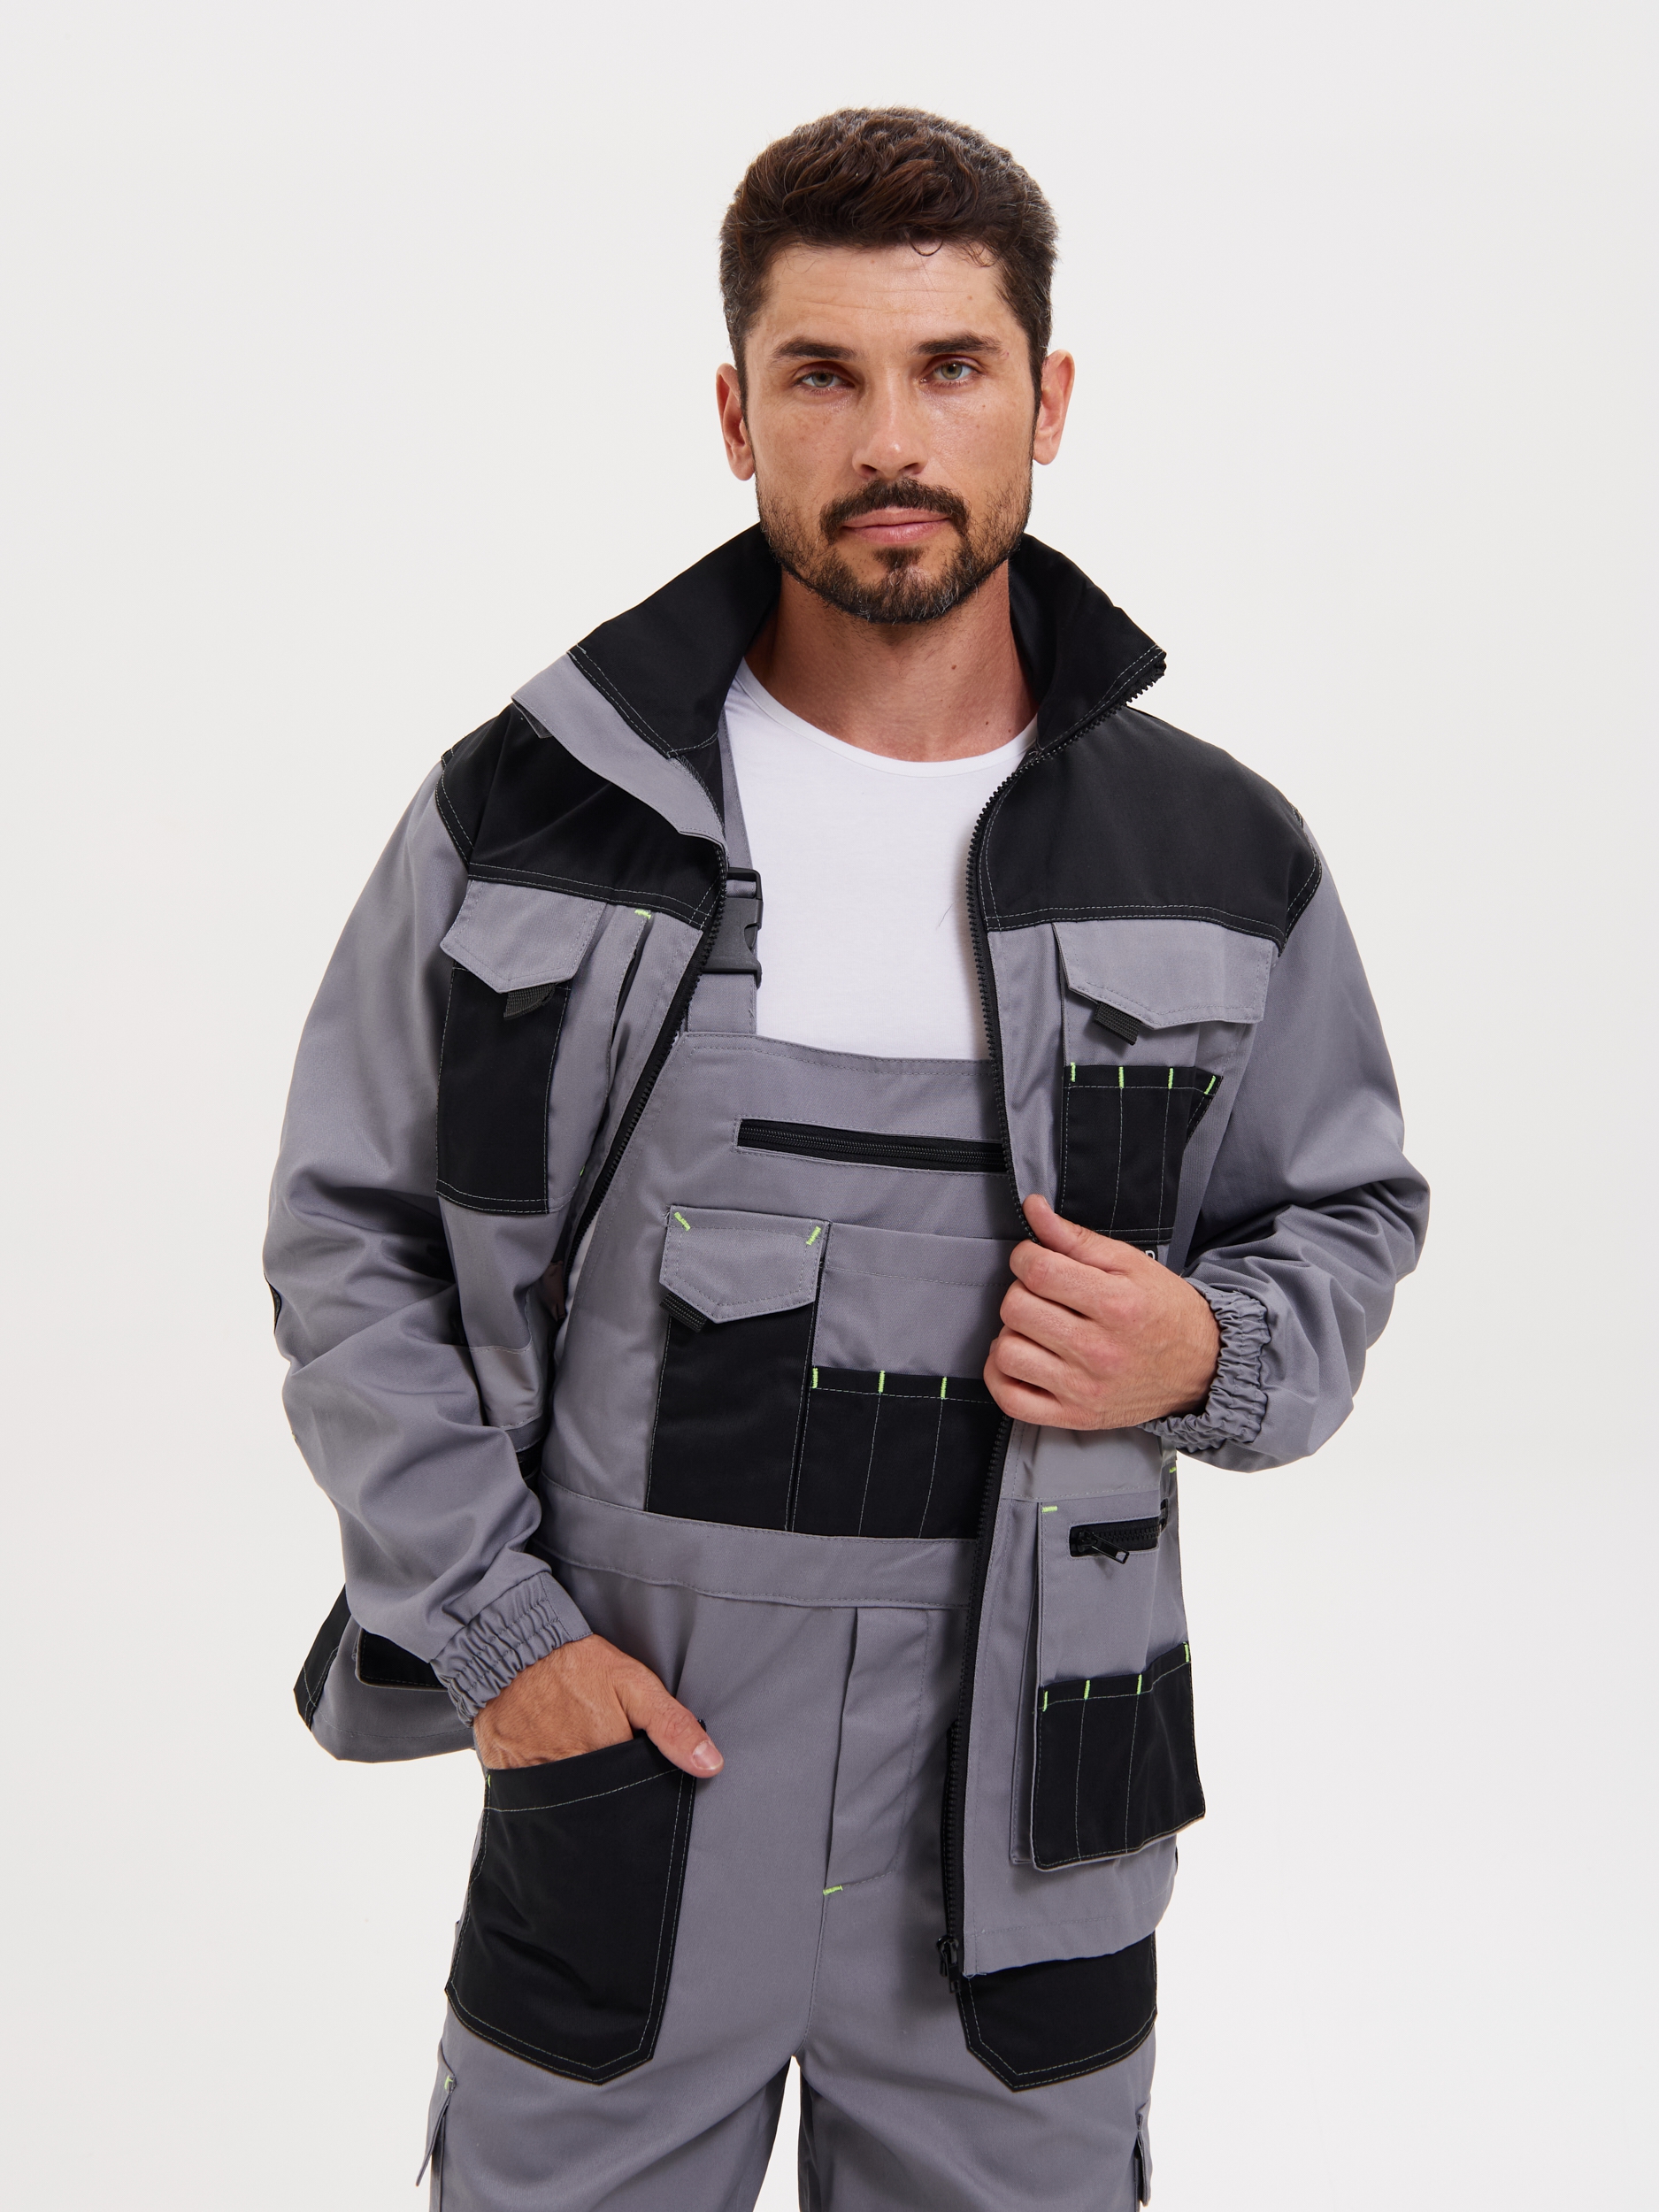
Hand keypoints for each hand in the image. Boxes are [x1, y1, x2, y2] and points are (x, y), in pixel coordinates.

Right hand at [473, 1633, 723, 1777]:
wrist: (512, 1645)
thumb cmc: (576, 1664)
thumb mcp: (633, 1685)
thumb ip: (671, 1726)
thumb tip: (711, 1765)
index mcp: (606, 1759)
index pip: (632, 1793)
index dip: (637, 1781)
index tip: (629, 1758)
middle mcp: (569, 1777)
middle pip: (600, 1802)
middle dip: (605, 1786)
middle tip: (596, 1746)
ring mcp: (534, 1779)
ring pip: (565, 1803)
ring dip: (573, 1787)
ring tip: (570, 1748)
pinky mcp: (506, 1775)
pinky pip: (530, 1796)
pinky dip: (539, 1783)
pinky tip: (544, 1754)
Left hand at [984, 1194, 1219, 1429]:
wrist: (1202, 1368)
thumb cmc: (1165, 1312)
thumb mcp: (1129, 1264)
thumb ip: (1075, 1238)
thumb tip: (1033, 1208)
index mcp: (1117, 1305)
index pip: (1038, 1272)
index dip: (1025, 1257)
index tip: (1035, 1259)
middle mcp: (1099, 1351)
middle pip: (1016, 1309)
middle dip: (1021, 1291)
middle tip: (1043, 1295)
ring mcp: (1084, 1389)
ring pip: (1007, 1352)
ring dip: (1013, 1332)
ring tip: (1036, 1327)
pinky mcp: (1075, 1417)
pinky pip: (1010, 1398)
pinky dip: (1001, 1375)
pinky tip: (1022, 1357)